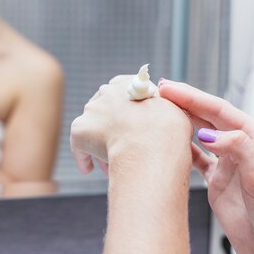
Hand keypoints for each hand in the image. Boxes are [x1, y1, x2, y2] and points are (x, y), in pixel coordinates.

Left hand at [70, 75, 192, 176]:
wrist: (152, 143)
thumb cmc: (168, 130)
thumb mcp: (175, 110)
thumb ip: (162, 110)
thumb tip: (162, 117)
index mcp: (130, 84)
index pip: (122, 94)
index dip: (126, 113)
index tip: (131, 126)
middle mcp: (108, 91)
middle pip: (106, 113)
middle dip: (112, 131)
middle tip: (123, 150)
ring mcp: (92, 109)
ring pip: (93, 129)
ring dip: (99, 146)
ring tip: (110, 166)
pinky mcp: (80, 129)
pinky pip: (78, 144)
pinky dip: (83, 157)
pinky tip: (88, 168)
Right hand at [159, 80, 253, 253]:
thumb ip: (238, 148)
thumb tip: (208, 132)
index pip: (219, 109)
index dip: (192, 97)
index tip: (169, 88)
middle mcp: (242, 146)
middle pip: (207, 116)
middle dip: (183, 103)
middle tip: (157, 92)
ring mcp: (229, 164)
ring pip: (200, 134)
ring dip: (181, 121)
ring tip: (159, 110)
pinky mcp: (218, 182)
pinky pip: (196, 158)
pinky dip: (182, 148)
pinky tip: (168, 141)